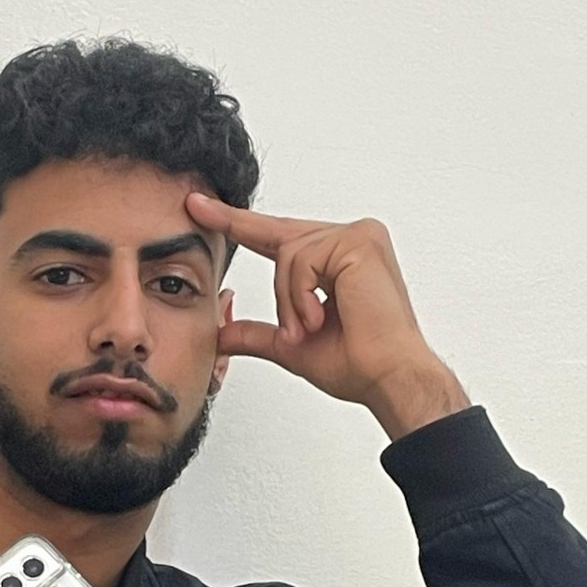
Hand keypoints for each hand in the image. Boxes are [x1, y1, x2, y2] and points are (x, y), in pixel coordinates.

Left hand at [187, 193, 469, 438]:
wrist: (388, 379)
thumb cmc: (357, 365)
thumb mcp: (292, 344)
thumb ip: (257, 333)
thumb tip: (221, 333)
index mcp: (339, 258)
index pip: (278, 235)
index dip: (236, 223)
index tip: (198, 207)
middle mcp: (352, 239)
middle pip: (281, 244)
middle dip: (281, 293)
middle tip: (303, 330)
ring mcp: (359, 235)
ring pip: (289, 254)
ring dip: (291, 301)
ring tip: (314, 329)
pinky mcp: (360, 241)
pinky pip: (303, 260)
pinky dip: (302, 295)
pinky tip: (322, 318)